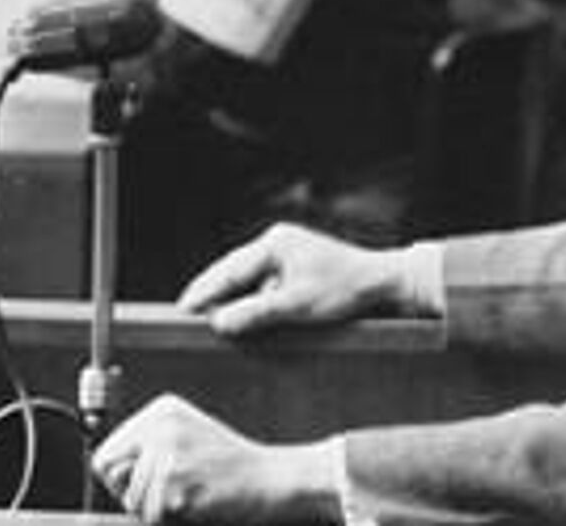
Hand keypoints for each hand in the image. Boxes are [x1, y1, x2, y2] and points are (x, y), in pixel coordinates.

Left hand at [92, 394, 335, 523]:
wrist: (272, 480)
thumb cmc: (230, 468)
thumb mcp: (185, 440)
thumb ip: (145, 451)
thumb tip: (103, 474)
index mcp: (160, 410)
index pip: (106, 454)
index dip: (127, 476)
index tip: (160, 476)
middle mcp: (160, 426)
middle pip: (110, 476)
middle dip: (135, 493)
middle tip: (177, 487)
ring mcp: (167, 455)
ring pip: (130, 502)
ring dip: (157, 510)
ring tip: (192, 494)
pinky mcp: (174, 486)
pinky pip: (150, 519)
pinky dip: (172, 520)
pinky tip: (199, 503)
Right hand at [177, 223, 404, 335]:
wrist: (384, 283)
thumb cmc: (344, 290)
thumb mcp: (297, 306)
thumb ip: (256, 313)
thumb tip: (218, 322)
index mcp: (275, 244)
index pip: (228, 271)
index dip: (204, 293)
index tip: (181, 311)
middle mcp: (278, 243)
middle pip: (233, 270)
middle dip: (211, 292)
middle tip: (185, 315)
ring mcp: (288, 252)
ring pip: (247, 278)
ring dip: (232, 298)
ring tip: (207, 318)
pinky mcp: (297, 265)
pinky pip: (263, 282)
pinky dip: (251, 299)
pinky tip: (243, 317)